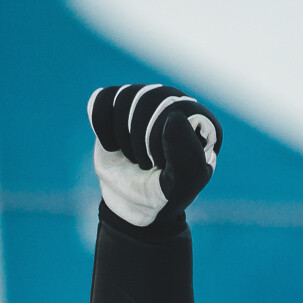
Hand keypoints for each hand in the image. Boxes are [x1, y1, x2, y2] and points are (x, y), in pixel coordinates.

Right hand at [87, 83, 222, 228]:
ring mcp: (146, 102)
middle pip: (149, 98)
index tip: (162, 165)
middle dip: (140, 140)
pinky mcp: (118, 106)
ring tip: (132, 158)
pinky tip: (112, 146)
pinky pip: (102, 100)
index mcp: (201, 122)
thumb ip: (186, 155)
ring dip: (122, 135)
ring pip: (125, 97)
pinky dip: (102, 127)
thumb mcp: (182, 185)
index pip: (179, 108)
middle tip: (145, 165)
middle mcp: (175, 104)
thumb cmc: (165, 195)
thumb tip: (174, 115)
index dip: (162, 138)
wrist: (135, 205)